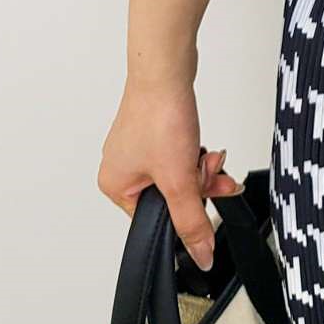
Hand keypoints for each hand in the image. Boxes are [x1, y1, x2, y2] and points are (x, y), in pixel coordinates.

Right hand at [98, 75, 242, 270]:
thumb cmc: (159, 116)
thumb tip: (200, 255)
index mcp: (114, 185)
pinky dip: (194, 150)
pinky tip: (204, 144)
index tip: (203, 196)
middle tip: (209, 169)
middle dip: (196, 183)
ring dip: (199, 167)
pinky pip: (178, 152)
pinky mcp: (153, 127)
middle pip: (170, 195)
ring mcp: (137, 144)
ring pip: (177, 172)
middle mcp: (121, 166)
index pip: (154, 219)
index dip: (184, 209)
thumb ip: (191, 221)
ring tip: (209, 154)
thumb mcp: (179, 179)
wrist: (166, 68)